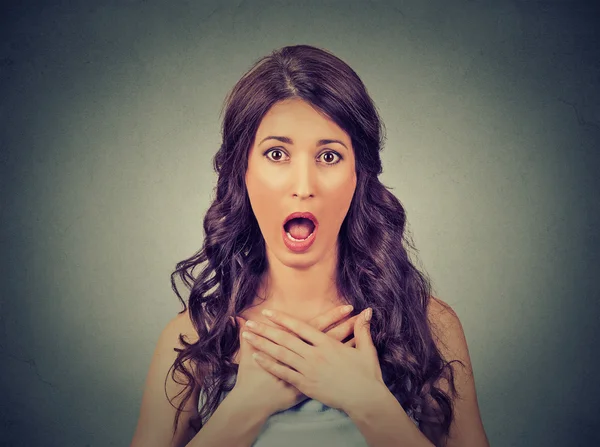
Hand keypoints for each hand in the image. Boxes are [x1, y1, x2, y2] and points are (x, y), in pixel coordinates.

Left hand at [241, 308, 383, 411]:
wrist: (366, 400)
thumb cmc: (367, 375)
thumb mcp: (366, 350)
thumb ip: (362, 329)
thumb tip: (367, 311)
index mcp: (328, 344)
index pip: (301, 327)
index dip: (283, 318)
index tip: (268, 312)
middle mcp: (315, 355)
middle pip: (285, 339)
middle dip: (265, 330)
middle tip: (250, 323)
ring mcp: (309, 370)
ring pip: (281, 354)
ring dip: (262, 344)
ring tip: (248, 337)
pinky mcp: (306, 385)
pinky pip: (284, 373)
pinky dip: (269, 365)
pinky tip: (257, 358)